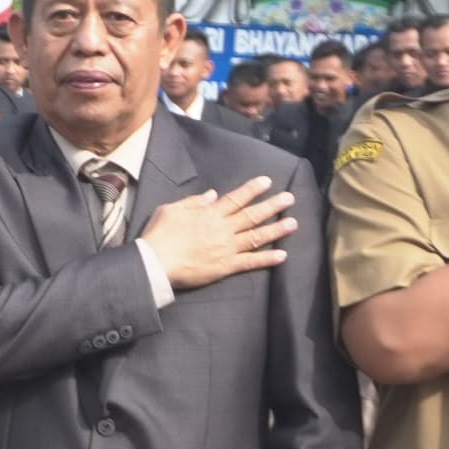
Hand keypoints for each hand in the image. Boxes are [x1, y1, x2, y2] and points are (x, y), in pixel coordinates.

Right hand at [143, 180, 297, 291]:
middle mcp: (222, 229)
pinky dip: (266, 259)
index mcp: (209, 214)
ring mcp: (226, 248)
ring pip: (256, 236)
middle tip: (290, 198)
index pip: (236, 199)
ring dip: (276, 230)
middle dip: (272, 205)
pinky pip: (250, 262)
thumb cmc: (159, 234)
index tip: (267, 182)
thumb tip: (212, 194)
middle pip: (252, 215)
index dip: (252, 189)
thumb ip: (194, 202)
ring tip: (293, 224)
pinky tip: (282, 255)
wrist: (155, 262)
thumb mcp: (170, 209)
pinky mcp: (225, 267)